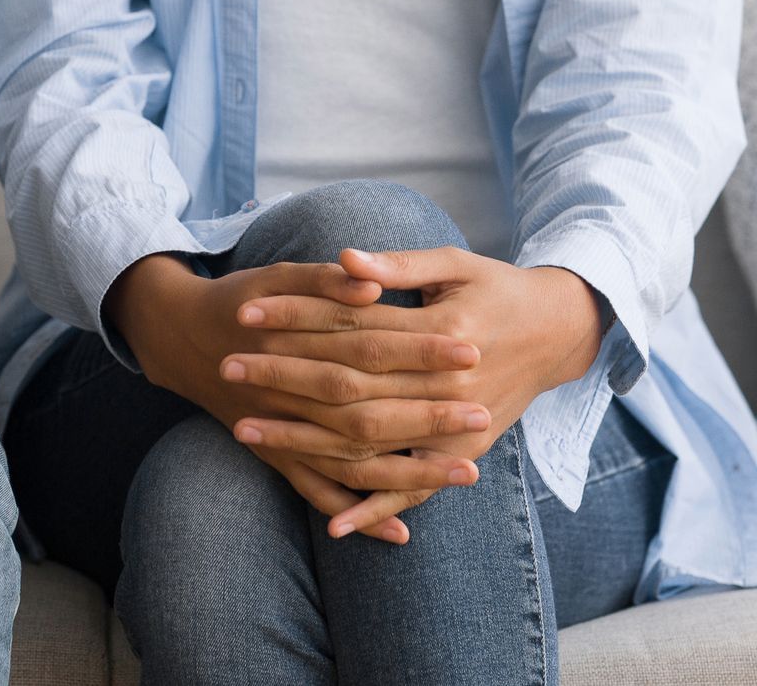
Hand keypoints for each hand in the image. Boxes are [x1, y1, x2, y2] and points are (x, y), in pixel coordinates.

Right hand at [110, 255, 487, 541]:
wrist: (179, 336)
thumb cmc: (241, 299)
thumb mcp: (277, 275)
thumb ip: (325, 280)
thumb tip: (370, 283)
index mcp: (293, 342)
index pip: (369, 347)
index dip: (419, 351)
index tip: (469, 350)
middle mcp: (287, 394)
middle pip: (366, 410)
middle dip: (427, 415)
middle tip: (482, 414)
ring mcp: (280, 430)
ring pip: (349, 460)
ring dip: (409, 472)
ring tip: (467, 472)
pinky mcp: (274, 455)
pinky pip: (317, 492)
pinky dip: (356, 515)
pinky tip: (401, 532)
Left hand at [222, 247, 603, 536]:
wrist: (559, 332)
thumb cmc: (497, 289)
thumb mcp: (454, 264)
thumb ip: (398, 266)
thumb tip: (344, 260)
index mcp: (444, 332)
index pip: (352, 326)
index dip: (296, 319)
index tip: (245, 314)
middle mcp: (448, 385)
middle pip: (349, 386)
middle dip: (283, 378)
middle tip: (226, 367)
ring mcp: (457, 427)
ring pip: (368, 441)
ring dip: (304, 441)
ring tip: (242, 431)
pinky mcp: (463, 454)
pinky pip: (415, 489)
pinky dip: (375, 509)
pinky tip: (333, 526)